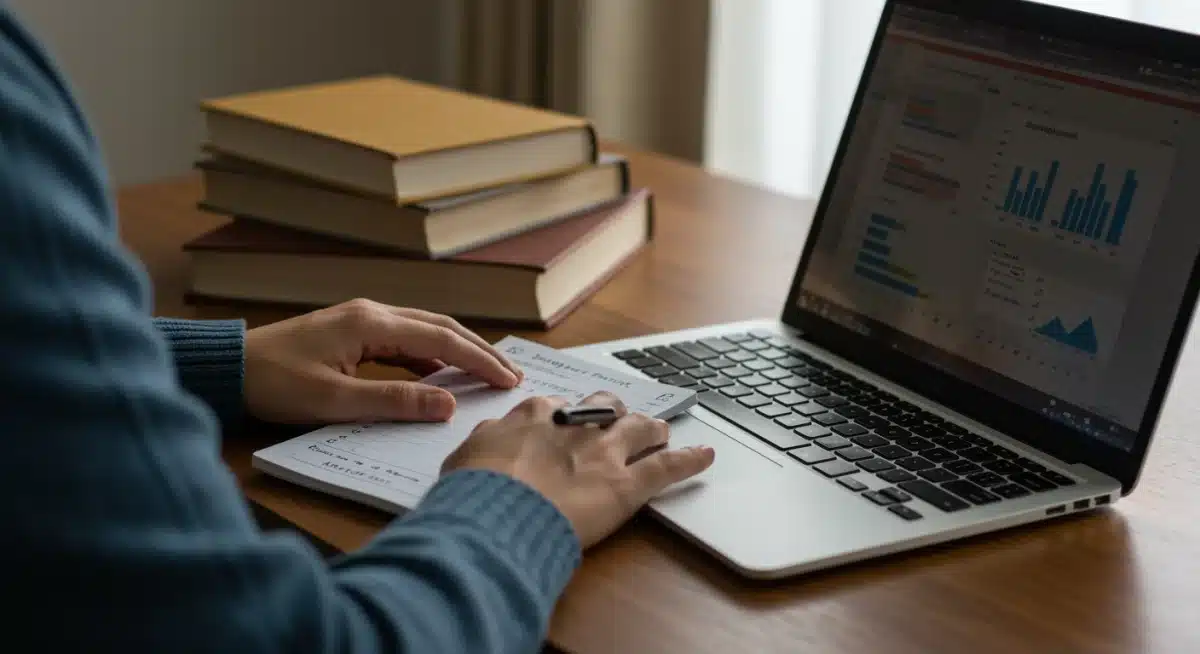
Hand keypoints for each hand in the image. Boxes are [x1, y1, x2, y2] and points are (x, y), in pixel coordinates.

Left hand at [243, 299, 522, 423]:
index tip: (508, 382)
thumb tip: (449, 403)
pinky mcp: (352, 332)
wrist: (227, 368)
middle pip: (440, 328)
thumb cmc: (273, 384)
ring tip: (487, 374)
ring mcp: (362, 320)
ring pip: (425, 331)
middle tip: (511, 375)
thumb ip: (395, 402)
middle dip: (479, 351)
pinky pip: (405, 340)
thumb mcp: (335, 401)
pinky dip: (431, 356)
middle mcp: (372, 313)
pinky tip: (441, 375)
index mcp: (371, 324)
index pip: (441, 341)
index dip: (479, 361)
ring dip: (458, 351)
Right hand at [441, 391, 715, 546]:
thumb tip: (491, 437)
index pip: (554, 409)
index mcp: (533, 419)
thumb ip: (486, 443)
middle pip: (603, 409)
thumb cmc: (474, 492)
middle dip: (611, 414)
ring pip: (640, 429)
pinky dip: (689, 460)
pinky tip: (706, 456)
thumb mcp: (465, 457)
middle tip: (615, 422)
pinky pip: (667, 467)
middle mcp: (574, 428)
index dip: (563, 418)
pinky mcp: (626, 485)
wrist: (494, 518)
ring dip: (652, 429)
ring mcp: (604, 454)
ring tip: (660, 430)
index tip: (563, 425)